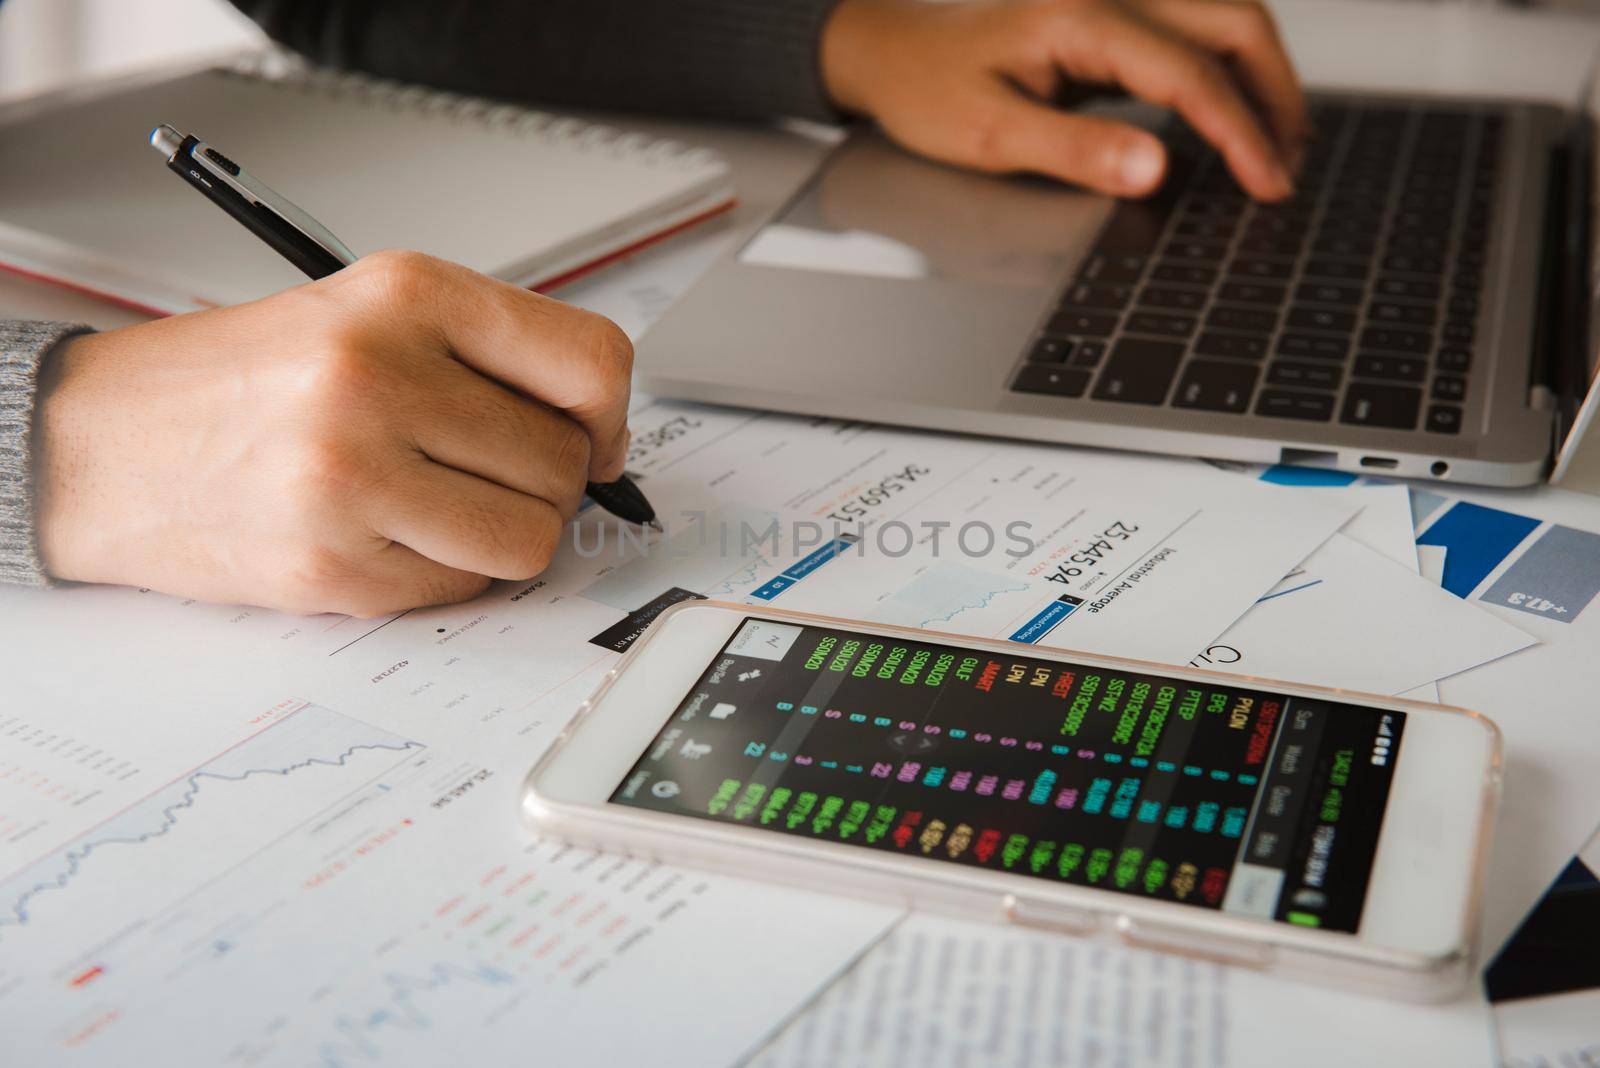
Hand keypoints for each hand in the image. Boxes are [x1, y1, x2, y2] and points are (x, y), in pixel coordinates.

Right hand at [33, 251, 632, 615]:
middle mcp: (379, 377)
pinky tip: (386, 534)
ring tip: (439, 506)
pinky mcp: (334, 565)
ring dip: (504, 535)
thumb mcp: (369, 313)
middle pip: (565, 462)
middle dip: (545, 480)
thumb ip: (491, 354)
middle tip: (479, 470)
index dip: (609, 415)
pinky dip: (445, 572)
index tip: (593, 436)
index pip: (592, 361)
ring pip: (532, 537)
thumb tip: (606, 434)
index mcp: (405, 294)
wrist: (104, 444)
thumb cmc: (244, 380)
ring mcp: (354, 476)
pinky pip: (466, 587)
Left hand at [820, 0, 1307, 199]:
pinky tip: (1233, 113)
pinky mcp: (1111, 13)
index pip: (1190, 73)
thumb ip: (1076, 151)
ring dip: (1262, 73)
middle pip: (1233, 21)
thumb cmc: (926, 87)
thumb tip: (1156, 169)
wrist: (887, 47)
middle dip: (1275, 94)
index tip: (1269, 184)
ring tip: (1280, 142)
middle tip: (1288, 167)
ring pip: (1223, 14)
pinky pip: (1193, 26)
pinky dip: (1228, 66)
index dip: (1240, 132)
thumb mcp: (989, 134)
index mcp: (1080, 16)